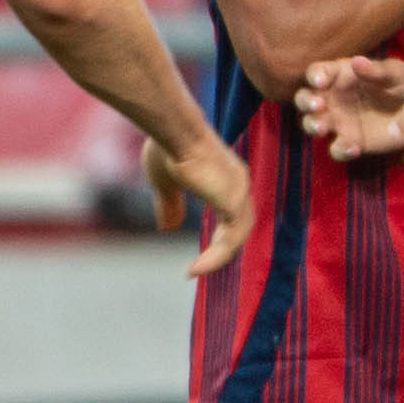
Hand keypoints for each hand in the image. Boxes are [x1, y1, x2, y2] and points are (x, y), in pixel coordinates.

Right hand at [143, 130, 254, 277]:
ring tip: (192, 271)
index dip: (218, 236)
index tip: (199, 252)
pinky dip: (213, 259)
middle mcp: (238, 184)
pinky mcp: (233, 202)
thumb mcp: (165, 184)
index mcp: (226, 178)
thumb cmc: (167, 148)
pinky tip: (193, 269)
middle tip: (199, 267)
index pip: (231, 214)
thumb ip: (170, 205)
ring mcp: (238, 193)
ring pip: (236, 238)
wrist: (173, 131)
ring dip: (215, 259)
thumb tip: (167, 228)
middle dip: (221, 250)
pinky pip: (229, 242)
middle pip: (238, 228)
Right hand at [294, 55, 403, 162]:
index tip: (321, 81)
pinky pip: (336, 149)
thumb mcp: (396, 73)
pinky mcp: (350, 142)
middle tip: (317, 104)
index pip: (318, 72)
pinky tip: (354, 147)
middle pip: (304, 98)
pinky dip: (340, 149)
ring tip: (323, 127)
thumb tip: (356, 61)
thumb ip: (377, 70)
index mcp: (341, 75)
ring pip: (312, 124)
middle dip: (306, 101)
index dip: (315, 76)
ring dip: (312, 125)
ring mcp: (339, 121)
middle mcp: (333, 98)